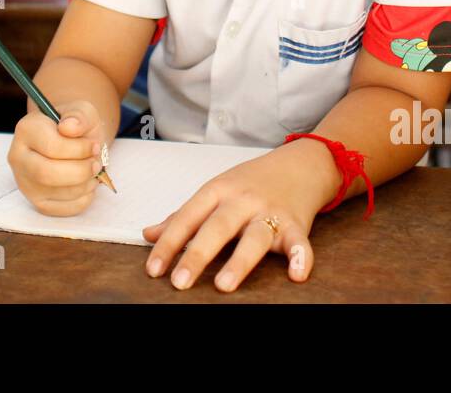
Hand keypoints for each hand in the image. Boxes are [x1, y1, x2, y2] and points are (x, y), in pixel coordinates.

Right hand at [7, 100, 108, 216]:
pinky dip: (82, 199)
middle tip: (96, 164)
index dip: (79, 149)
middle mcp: (18, 156)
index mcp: (26, 129)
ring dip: (84, 184)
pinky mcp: (36, 201)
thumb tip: (69, 127)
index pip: (51, 147)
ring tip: (92, 171)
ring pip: (56, 193)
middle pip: (46, 174)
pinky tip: (85, 184)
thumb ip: (79, 115)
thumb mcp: (82, 111)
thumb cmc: (76, 126)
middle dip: (80, 171)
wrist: (75, 141)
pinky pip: (62, 209)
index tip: (94, 145)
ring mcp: (24, 182)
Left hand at [143, 143, 329, 291]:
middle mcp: (242, 201)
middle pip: (217, 227)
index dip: (168, 243)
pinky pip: (299, 242)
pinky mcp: (296, 224)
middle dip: (197, 255)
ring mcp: (270, 212)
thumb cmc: (250, 183)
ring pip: (254, 237)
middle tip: (179, 282)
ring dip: (239, 261)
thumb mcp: (214, 192)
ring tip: (223, 285)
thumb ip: (183, 216)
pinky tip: (297, 275)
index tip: (153, 269)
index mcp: (217, 191)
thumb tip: (148, 234)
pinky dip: (302, 257)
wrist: (299, 165)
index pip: (187, 218)